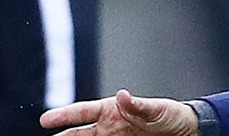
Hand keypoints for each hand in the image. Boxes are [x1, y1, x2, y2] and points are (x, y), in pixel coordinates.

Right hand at [40, 89, 198, 135]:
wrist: (184, 132)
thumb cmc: (170, 115)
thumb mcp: (157, 109)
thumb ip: (138, 105)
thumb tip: (123, 96)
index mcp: (112, 109)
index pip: (82, 111)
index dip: (63, 115)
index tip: (45, 120)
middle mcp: (107, 127)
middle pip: (77, 135)